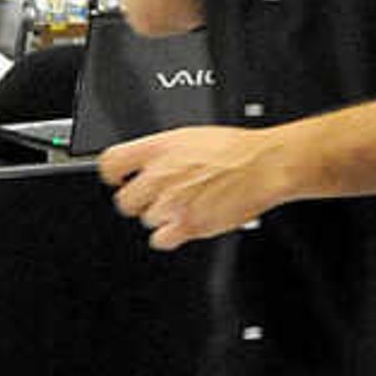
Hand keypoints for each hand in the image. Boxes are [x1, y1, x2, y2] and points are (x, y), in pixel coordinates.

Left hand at [98, 122, 296, 249]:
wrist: (265, 165)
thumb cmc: (236, 150)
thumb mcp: (189, 136)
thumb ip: (160, 152)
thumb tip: (143, 165)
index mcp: (158, 148)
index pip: (110, 164)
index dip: (113, 176)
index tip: (121, 180)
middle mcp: (160, 175)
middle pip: (125, 201)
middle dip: (140, 201)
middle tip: (160, 197)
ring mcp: (172, 202)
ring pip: (146, 220)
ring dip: (162, 217)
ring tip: (186, 205)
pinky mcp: (187, 225)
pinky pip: (160, 240)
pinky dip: (171, 236)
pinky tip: (185, 223)